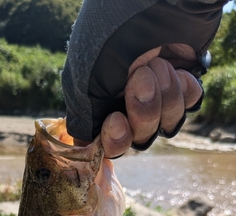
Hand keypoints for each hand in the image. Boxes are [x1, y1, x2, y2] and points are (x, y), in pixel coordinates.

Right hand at [76, 45, 203, 157]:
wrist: (158, 0)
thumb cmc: (112, 34)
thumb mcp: (86, 80)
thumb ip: (85, 118)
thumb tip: (83, 145)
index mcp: (97, 100)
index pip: (106, 140)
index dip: (114, 139)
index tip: (116, 120)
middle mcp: (124, 99)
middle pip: (138, 136)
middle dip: (143, 113)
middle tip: (143, 77)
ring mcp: (154, 91)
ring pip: (164, 125)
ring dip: (165, 100)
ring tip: (162, 65)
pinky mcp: (180, 80)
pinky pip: (188, 106)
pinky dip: (185, 92)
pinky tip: (180, 71)